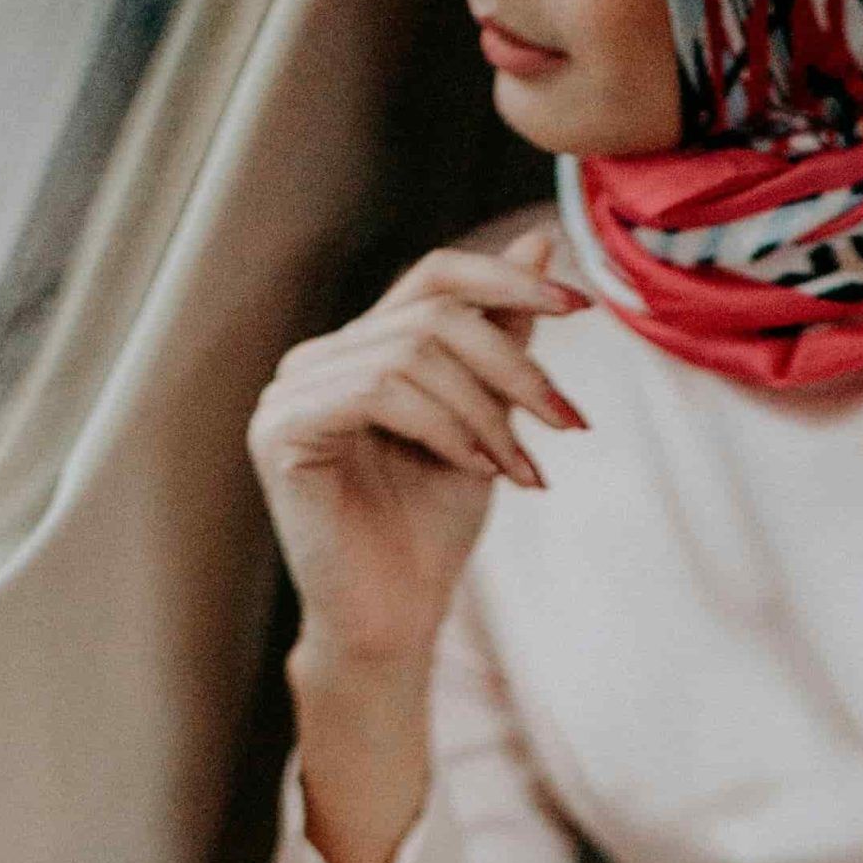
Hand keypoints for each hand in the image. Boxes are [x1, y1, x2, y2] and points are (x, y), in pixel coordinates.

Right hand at [247, 225, 590, 662]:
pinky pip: (380, 391)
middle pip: (437, 314)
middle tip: (567, 422)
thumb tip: (539, 240)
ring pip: (414, 352)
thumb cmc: (434, 525)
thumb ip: (503, 334)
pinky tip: (473, 469)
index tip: (582, 306)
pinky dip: (444, 427)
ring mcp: (291, 391)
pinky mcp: (280, 430)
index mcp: (362, 346)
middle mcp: (319, 357)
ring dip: (487, 411)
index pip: (436, 273)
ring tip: (517, 467)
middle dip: (515, 366)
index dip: (509, 278)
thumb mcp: (488, 416)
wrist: (393, 621)